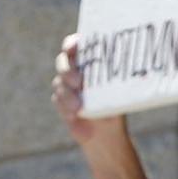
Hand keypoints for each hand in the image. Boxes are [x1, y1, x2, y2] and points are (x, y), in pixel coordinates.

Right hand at [52, 34, 129, 165]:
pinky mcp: (61, 101)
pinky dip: (65, 106)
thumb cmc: (116, 107)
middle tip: (78, 82)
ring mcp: (67, 86)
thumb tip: (120, 68)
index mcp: (90, 62)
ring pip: (58, 82)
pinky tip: (75, 114)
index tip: (73, 48)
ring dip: (67, 94)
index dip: (71, 44)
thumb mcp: (117, 92)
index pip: (76, 46)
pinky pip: (57, 99)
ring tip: (79, 107)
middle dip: (67, 70)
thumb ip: (112, 80)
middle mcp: (76, 71)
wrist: (107, 134)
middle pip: (62, 61)